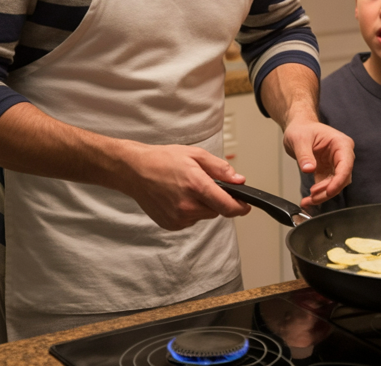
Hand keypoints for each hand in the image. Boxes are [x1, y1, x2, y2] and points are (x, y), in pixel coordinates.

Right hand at [118, 142, 251, 230]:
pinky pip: (190, 220)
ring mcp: (178, 218)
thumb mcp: (196, 155)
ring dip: (202, 206)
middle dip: (217, 200)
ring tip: (186, 189)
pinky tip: (178, 198)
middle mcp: (187, 206)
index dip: (240, 207)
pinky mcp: (171, 225)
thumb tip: (238, 180)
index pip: (228, 206)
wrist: (134, 170)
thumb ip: (220, 169)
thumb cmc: (162, 160)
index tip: (246, 205)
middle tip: (203, 184)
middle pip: (217, 211)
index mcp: (196, 186)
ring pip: (204, 216)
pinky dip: (190, 211)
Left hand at [283, 118, 353, 207]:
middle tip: (314, 197)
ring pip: (335, 184)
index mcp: (341, 144)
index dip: (339, 180)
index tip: (329, 191)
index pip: (345, 165)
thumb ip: (304, 155)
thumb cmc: (301, 129)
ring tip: (308, 200)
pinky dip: (319, 194)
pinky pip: (326, 185)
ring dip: (323, 194)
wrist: (298, 128)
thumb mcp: (299, 139)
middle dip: (329, 190)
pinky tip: (308, 200)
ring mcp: (335, 164)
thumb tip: (309, 169)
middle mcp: (342, 154)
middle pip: (342, 178)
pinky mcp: (328, 171)